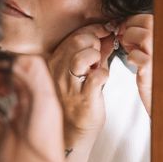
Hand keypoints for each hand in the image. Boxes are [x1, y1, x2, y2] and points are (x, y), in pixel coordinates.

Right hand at [47, 23, 115, 147]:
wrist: (73, 131)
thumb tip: (107, 34)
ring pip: (81, 57)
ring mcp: (69, 86)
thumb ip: (94, 52)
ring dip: (96, 56)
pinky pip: (95, 78)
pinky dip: (104, 74)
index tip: (104, 31)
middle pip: (77, 41)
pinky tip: (102, 78)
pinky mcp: (83, 99)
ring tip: (97, 66)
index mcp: (55, 62)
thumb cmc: (78, 100)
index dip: (93, 30)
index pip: (73, 36)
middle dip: (95, 42)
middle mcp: (58, 72)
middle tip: (99, 54)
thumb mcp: (82, 71)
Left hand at [118, 14, 152, 114]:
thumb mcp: (152, 53)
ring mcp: (162, 56)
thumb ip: (142, 39)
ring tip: (129, 50)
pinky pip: (138, 56)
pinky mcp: (154, 71)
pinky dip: (131, 57)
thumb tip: (123, 27)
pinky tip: (134, 64)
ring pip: (144, 35)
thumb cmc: (158, 77)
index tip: (124, 30)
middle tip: (124, 40)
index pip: (149, 18)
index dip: (132, 22)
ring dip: (130, 40)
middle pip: (147, 22)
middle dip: (129, 28)